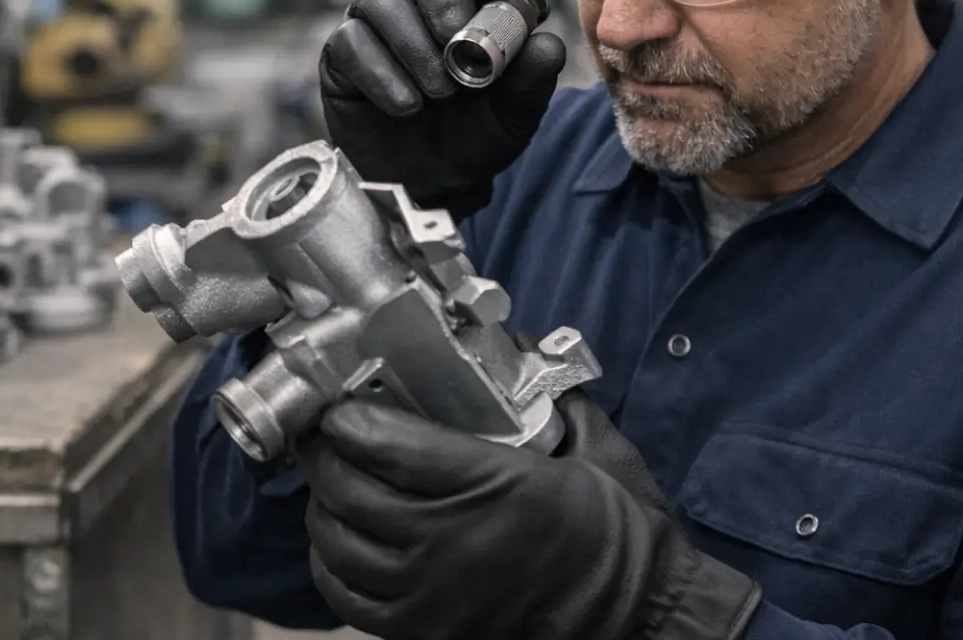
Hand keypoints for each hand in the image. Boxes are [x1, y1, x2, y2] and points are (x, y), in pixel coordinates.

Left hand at [296, 397, 762, 639]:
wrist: (638, 619)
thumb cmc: (621, 535)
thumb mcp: (599, 454)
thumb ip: (558, 401)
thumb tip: (526, 351)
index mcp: (495, 486)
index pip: (387, 444)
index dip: (348, 420)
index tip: (341, 406)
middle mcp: (451, 542)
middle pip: (349, 490)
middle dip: (326, 456)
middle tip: (327, 436)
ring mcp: (431, 595)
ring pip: (338, 543)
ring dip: (324, 508)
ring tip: (332, 485)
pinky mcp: (423, 633)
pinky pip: (348, 598)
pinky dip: (332, 565)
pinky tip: (341, 544)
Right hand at [318, 0, 565, 219]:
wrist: (432, 186)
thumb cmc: (476, 136)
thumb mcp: (516, 114)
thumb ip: (533, 78)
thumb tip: (547, 42)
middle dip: (443, 0)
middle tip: (457, 44)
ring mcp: (374, 24)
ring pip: (380, 0)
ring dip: (414, 45)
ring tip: (439, 92)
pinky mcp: (341, 56)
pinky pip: (352, 43)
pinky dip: (382, 74)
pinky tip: (407, 106)